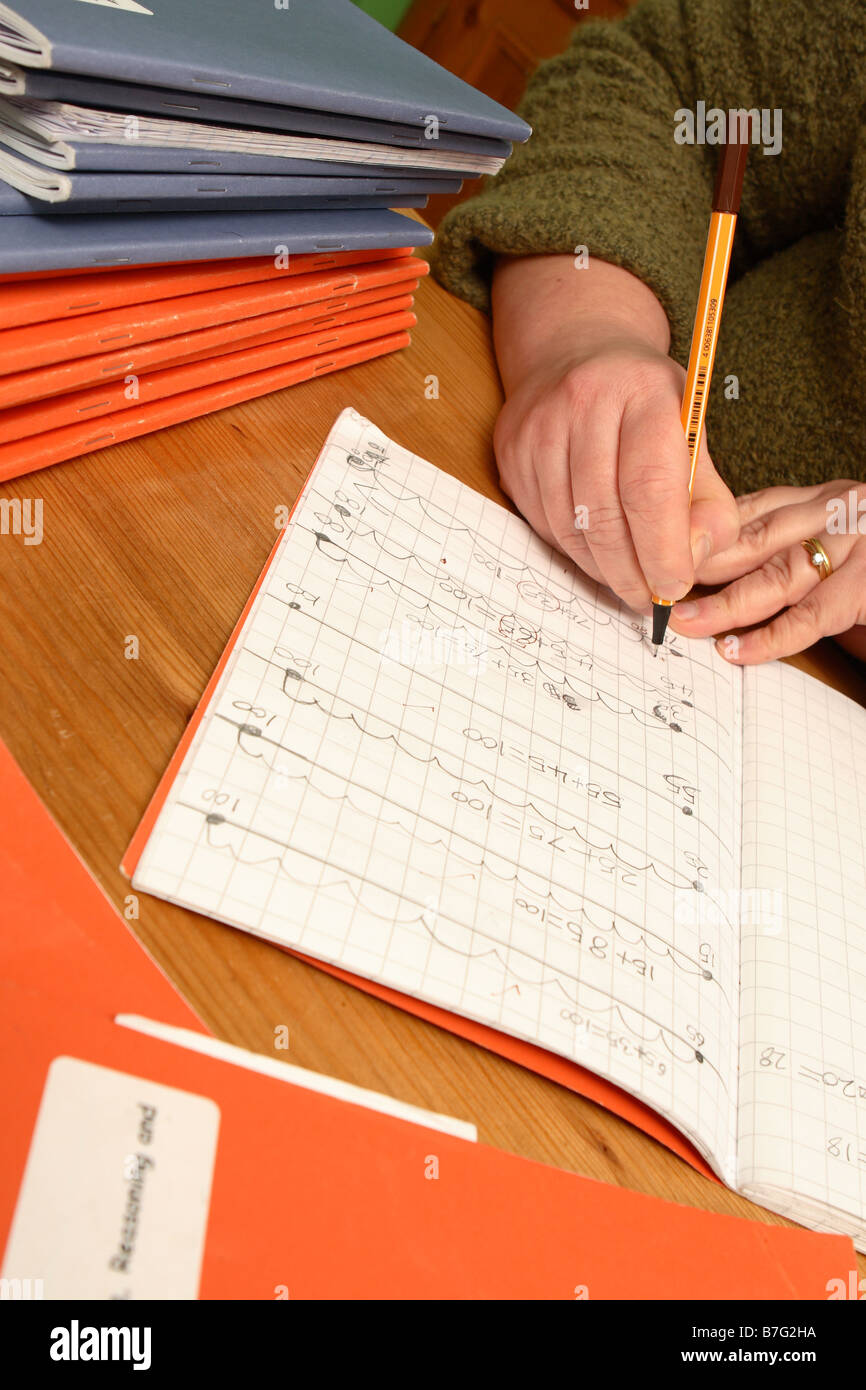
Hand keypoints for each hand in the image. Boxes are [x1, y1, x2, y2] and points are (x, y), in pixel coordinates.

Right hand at [490, 255, 738, 612]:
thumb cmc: (645, 401)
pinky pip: (544, 524)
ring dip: (603, 569)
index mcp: (642, 392)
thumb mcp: (692, 433)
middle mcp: (583, 403)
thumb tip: (697, 559)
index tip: (676, 585)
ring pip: (569, 529)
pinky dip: (575, 550)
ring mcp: (538, 428)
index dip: (663, 549)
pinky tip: (598, 551)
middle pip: (603, 516)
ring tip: (629, 579)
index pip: (650, 487)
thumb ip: (708, 498)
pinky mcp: (512, 452)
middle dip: (631, 572)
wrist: (576, 351)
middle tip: (652, 599)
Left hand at [669, 480, 865, 662]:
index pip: (752, 513)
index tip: (665, 559)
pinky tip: (736, 651)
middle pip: (754, 540)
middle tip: (660, 592)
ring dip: (723, 604)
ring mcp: (854, 546)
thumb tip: (731, 584)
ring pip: (774, 575)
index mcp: (826, 502)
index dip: (705, 539)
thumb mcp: (841, 548)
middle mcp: (837, 515)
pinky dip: (770, 637)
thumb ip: (794, 556)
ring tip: (684, 623)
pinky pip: (810, 615)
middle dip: (701, 569)